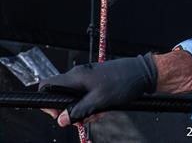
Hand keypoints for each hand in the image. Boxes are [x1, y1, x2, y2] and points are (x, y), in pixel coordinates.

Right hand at [38, 53, 157, 126]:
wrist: (144, 73)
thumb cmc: (124, 82)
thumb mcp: (99, 100)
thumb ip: (78, 111)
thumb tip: (61, 119)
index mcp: (76, 76)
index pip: (48, 84)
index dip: (47, 101)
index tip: (57, 114)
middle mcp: (79, 75)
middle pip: (61, 96)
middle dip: (69, 111)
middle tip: (82, 119)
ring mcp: (88, 78)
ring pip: (75, 98)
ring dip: (82, 110)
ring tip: (97, 113)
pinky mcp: (96, 82)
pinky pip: (86, 96)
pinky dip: (91, 105)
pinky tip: (102, 109)